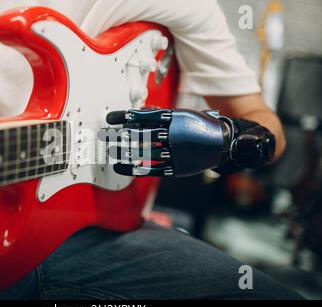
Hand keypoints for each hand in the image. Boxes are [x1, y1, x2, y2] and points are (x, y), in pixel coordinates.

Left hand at [105, 108, 231, 177]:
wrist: (224, 143)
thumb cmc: (200, 126)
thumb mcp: (182, 114)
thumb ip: (161, 115)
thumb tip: (138, 114)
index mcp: (174, 119)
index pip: (143, 116)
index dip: (124, 117)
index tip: (110, 118)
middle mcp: (174, 135)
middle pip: (141, 135)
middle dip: (121, 136)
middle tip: (104, 136)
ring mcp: (176, 153)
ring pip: (144, 153)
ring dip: (125, 153)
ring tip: (110, 151)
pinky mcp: (176, 167)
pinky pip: (151, 169)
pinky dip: (134, 169)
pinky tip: (121, 167)